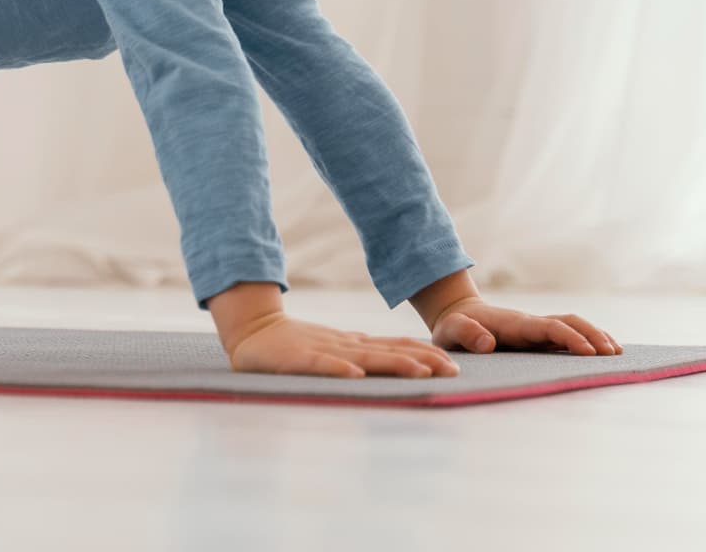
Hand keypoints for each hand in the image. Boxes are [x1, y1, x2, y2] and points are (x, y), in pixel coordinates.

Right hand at [226, 313, 461, 378]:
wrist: (253, 330)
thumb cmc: (294, 345)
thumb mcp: (333, 348)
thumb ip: (358, 355)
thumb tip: (392, 362)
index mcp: (353, 345)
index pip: (395, 347)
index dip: (424, 354)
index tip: (452, 364)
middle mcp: (345, 346)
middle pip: (389, 351)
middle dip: (422, 360)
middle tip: (452, 369)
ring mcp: (323, 351)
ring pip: (364, 358)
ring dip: (394, 364)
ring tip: (420, 372)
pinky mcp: (298, 360)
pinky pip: (322, 365)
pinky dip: (340, 370)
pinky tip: (356, 376)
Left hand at [424, 297, 621, 355]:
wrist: (456, 316)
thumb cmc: (453, 327)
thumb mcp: (451, 331)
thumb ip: (466, 335)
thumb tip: (488, 344)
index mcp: (514, 324)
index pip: (549, 327)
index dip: (570, 338)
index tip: (589, 353)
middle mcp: (530, 323)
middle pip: (569, 322)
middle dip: (592, 336)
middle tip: (613, 355)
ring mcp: (536, 328)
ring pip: (572, 325)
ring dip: (595, 335)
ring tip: (617, 354)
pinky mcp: (538, 335)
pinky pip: (567, 334)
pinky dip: (588, 339)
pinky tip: (602, 351)